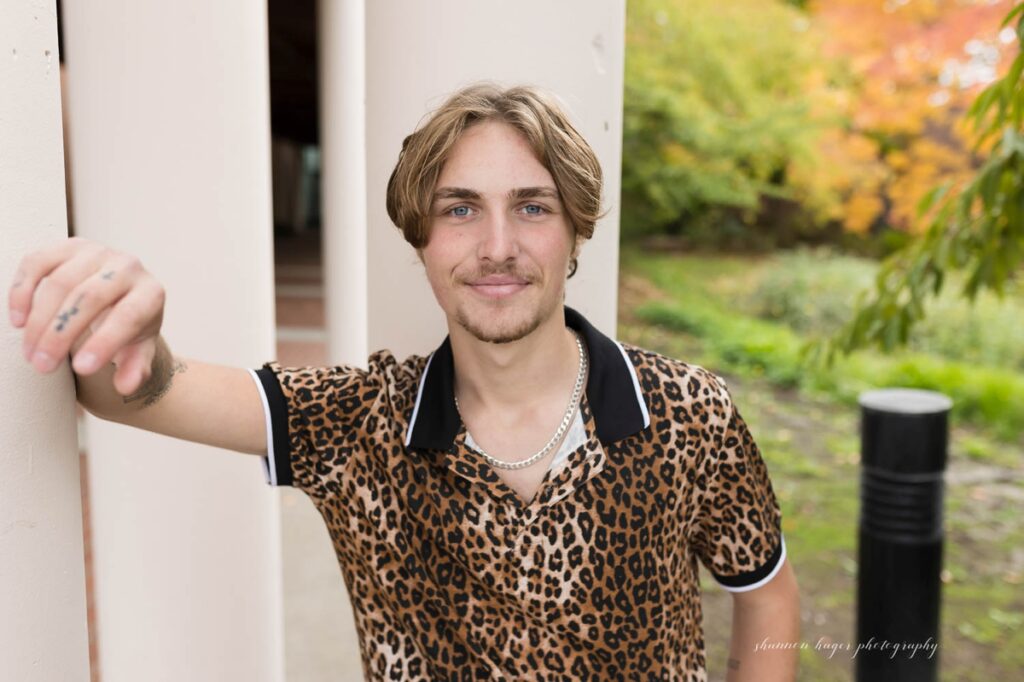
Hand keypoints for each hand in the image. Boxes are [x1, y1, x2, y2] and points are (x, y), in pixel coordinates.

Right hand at [8, 236, 166, 395]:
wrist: (124, 294)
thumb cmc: (132, 326)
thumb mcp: (139, 350)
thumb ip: (136, 369)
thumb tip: (126, 385)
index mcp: (150, 293)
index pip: (128, 316)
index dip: (104, 342)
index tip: (82, 369)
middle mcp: (127, 267)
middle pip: (89, 298)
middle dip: (61, 334)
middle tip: (42, 365)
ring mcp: (96, 252)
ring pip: (60, 282)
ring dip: (39, 321)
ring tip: (31, 353)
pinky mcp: (67, 247)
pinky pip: (37, 262)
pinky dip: (22, 291)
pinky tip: (19, 321)